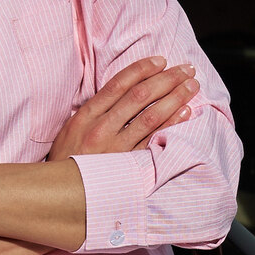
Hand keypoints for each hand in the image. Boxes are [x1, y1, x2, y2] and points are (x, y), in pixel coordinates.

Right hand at [47, 56, 197, 161]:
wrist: (62, 193)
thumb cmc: (67, 159)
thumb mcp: (72, 129)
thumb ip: (95, 111)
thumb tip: (122, 92)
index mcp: (86, 115)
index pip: (118, 84)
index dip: (142, 69)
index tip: (161, 61)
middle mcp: (101, 128)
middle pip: (139, 96)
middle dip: (166, 79)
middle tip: (186, 69)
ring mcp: (115, 147)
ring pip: (150, 116)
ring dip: (174, 98)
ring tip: (191, 86)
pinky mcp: (126, 165)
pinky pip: (154, 140)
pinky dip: (171, 124)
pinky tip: (185, 113)